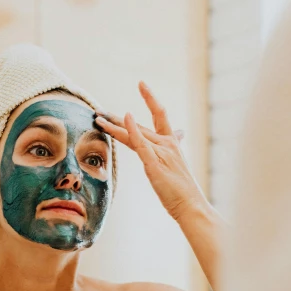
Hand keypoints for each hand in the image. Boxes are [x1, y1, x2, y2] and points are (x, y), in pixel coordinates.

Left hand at [96, 82, 207, 220]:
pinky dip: (132, 129)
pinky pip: (140, 143)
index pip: (159, 115)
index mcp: (172, 144)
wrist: (191, 205)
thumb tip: (178, 136)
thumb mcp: (175, 167)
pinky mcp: (154, 163)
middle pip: (140, 125)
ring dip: (115, 124)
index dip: (151, 99)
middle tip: (100, 110)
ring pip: (135, 133)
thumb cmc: (182, 190)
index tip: (142, 84)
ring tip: (98, 117)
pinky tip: (125, 118)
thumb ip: (171, 151)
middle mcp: (166, 144)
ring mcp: (160, 152)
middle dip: (118, 117)